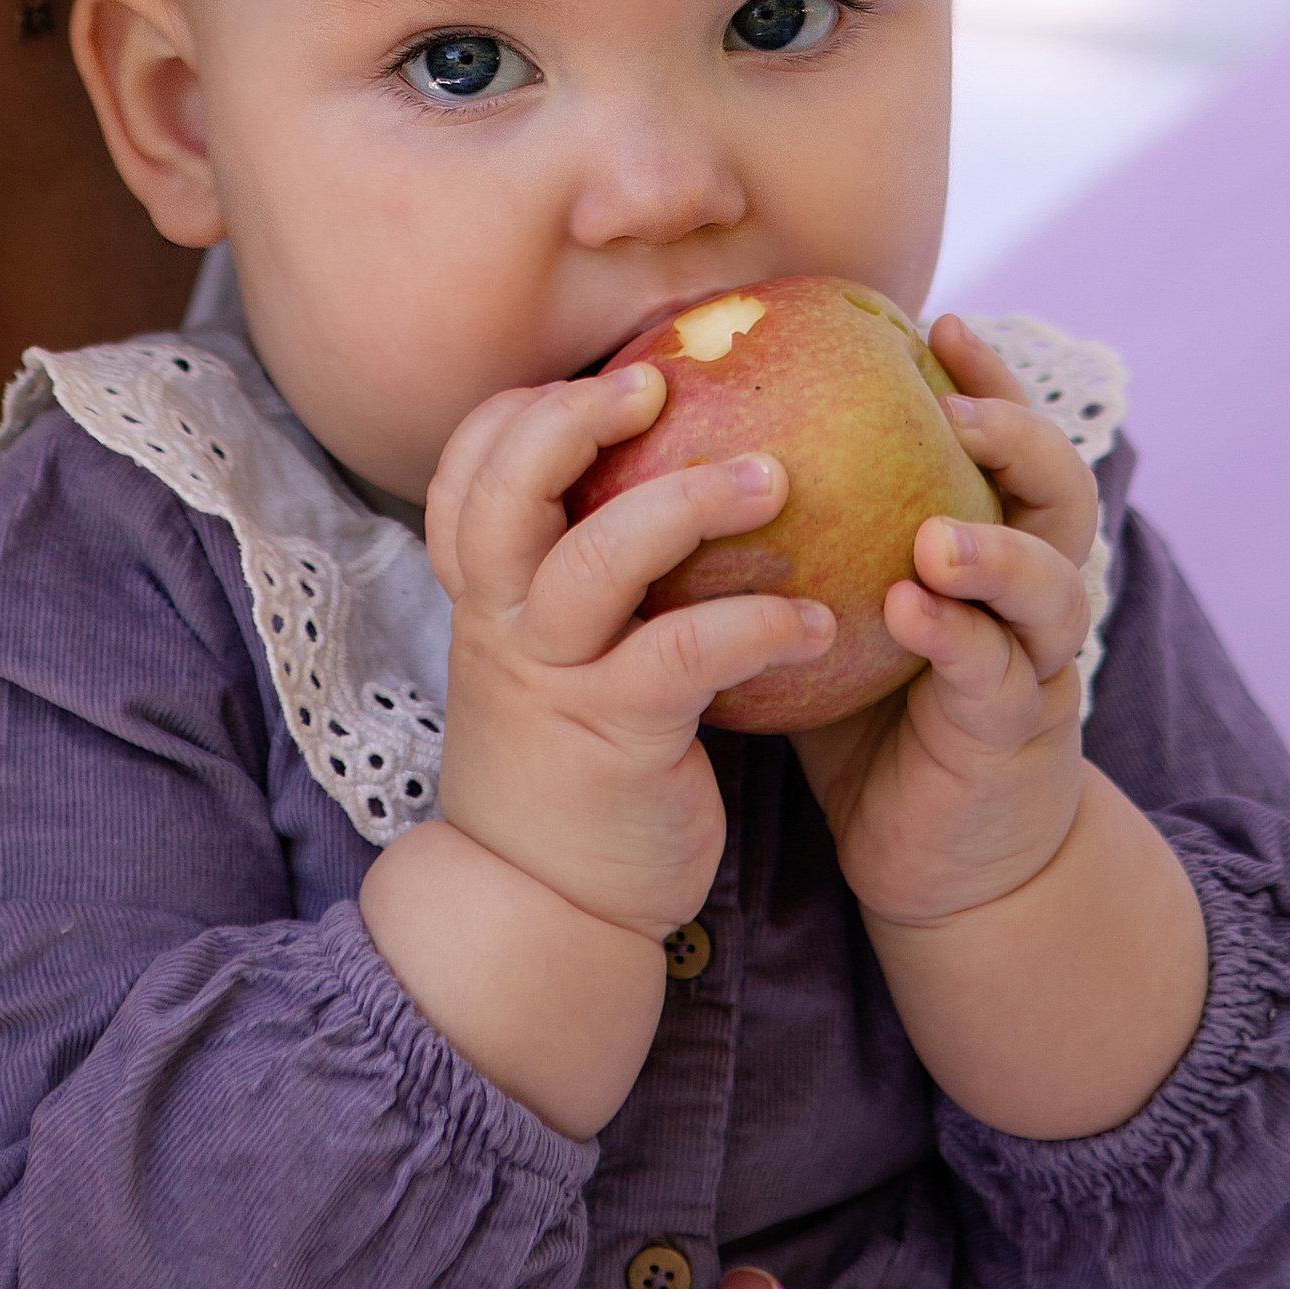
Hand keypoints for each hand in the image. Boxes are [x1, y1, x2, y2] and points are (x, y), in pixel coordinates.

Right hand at [359, 368, 838, 1135]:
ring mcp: (556, 677)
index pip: (469, 469)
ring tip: (775, 479)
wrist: (543, 906)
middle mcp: (506, 622)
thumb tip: (665, 469)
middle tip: (661, 384)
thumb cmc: (569, 759)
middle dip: (578, 419)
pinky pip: (689, 652)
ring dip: (689, 501)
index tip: (603, 382)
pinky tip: (820, 620)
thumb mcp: (546, 656)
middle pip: (509, 488)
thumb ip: (578, 573)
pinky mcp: (619, 736)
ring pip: (600, 556)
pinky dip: (758, 622)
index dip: (523, 412)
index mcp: (486, 594)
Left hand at [791, 319, 1209, 1135]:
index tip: (934, 318)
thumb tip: (692, 426)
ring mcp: (1035, 666)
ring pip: (1054, 588)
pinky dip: (957, 639)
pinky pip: (995, 677)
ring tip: (935, 534)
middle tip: (955, 409)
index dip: (986, 375)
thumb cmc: (869, 712)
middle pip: (1064, 492)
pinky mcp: (1012, 737)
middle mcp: (1032, 593)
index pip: (1005, 439)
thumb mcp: (836, 602)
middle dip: (1020, 437)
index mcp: (995, 543)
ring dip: (999, 552)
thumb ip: (804, 528)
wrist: (935, 858)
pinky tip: (909, 612)